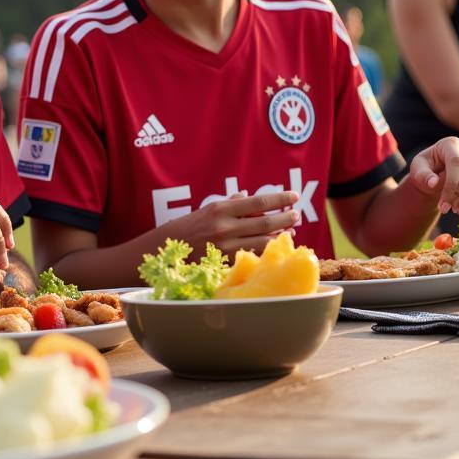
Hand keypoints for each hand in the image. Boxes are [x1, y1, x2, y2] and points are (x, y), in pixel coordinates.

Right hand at [165, 191, 299, 258]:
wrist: (162, 251)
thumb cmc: (185, 228)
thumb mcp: (205, 211)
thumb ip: (229, 204)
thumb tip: (248, 195)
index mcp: (220, 209)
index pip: (258, 202)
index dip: (279, 199)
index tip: (294, 196)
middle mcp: (225, 227)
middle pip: (265, 223)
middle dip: (285, 219)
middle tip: (296, 215)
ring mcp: (225, 247)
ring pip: (263, 242)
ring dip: (279, 236)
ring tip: (290, 231)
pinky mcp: (226, 263)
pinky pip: (253, 256)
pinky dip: (266, 250)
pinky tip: (274, 246)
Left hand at [409, 137, 458, 216]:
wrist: (434, 174)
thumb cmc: (424, 169)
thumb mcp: (418, 170)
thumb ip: (423, 176)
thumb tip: (433, 183)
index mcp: (449, 144)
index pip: (456, 161)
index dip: (452, 182)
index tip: (443, 200)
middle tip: (446, 208)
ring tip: (454, 211)